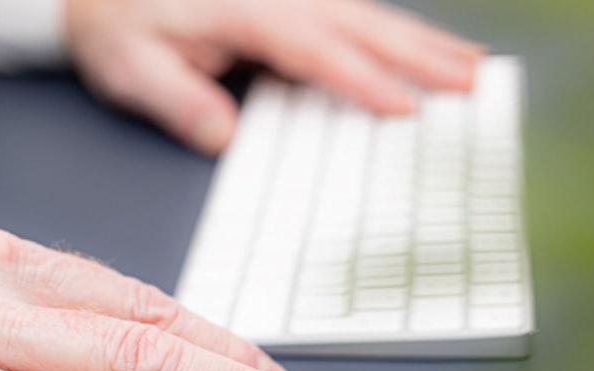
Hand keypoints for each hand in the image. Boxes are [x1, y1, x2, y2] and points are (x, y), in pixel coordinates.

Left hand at [64, 0, 483, 153]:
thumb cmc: (118, 29)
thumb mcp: (132, 69)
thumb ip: (179, 101)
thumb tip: (226, 135)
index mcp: (244, 11)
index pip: (316, 50)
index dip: (363, 81)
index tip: (406, 110)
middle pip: (362, 25)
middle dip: (422, 55)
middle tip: (475, 83)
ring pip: (370, 16)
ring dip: (423, 40)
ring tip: (473, 64)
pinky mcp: (292, 1)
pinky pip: (356, 15)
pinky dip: (396, 32)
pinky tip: (421, 45)